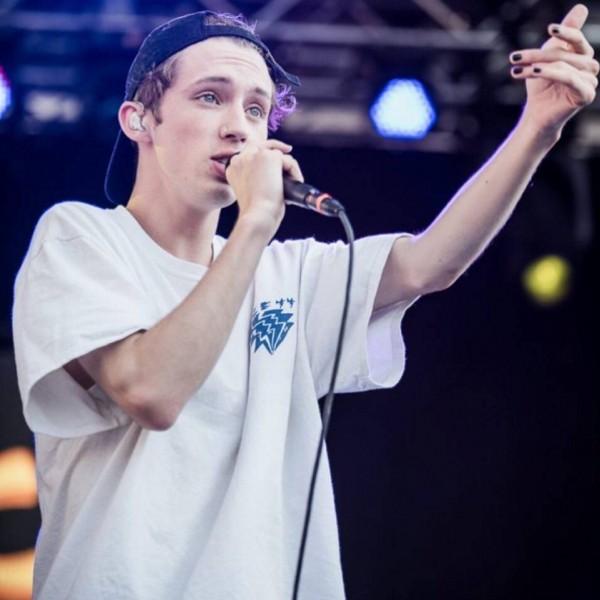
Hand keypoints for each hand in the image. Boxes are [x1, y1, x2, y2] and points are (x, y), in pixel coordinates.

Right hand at [226, 139, 302, 234]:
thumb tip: (272, 173)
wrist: (258, 215)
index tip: (273, 157)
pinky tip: (294, 183)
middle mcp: (241, 159)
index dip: (262, 153)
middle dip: (276, 146)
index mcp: (234, 168)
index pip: (249, 153)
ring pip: (278, 154)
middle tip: (288, 150)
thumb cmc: (256, 212)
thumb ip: (255, 178)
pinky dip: (295, 172)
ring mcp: (254, 155)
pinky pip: (289, 160)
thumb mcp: (251, 192)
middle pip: (261, 145)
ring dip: (288, 168)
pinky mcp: (269, 156)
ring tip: (292, 184)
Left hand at [509, 3, 598, 135]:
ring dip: (538, 67)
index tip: (549, 29)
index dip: (565, 32)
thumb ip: (562, 36)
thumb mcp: (546, 57)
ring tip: (517, 71)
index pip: (576, 38)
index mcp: (583, 55)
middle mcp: (591, 66)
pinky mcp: (586, 94)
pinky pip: (570, 78)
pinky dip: (552, 74)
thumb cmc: (541, 85)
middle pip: (563, 53)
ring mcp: (591, 81)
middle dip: (536, 56)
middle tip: (513, 57)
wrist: (537, 113)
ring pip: (564, 65)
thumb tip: (582, 7)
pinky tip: (535, 72)